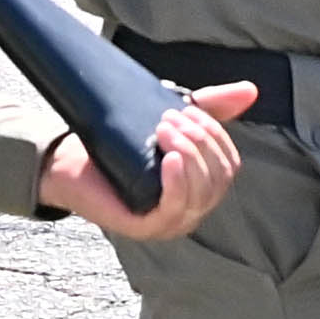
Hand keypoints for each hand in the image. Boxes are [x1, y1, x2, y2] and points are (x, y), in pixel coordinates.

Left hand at [39, 86, 247, 240]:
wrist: (68, 161)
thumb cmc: (121, 143)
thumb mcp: (172, 121)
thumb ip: (210, 108)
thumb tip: (251, 91)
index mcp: (200, 188)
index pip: (229, 166)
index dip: (216, 135)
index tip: (189, 108)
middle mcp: (190, 210)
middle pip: (218, 179)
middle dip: (200, 141)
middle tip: (169, 118)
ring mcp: (169, 222)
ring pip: (200, 193)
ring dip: (188, 153)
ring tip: (163, 129)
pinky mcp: (144, 227)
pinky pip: (174, 210)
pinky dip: (178, 183)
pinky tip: (170, 160)